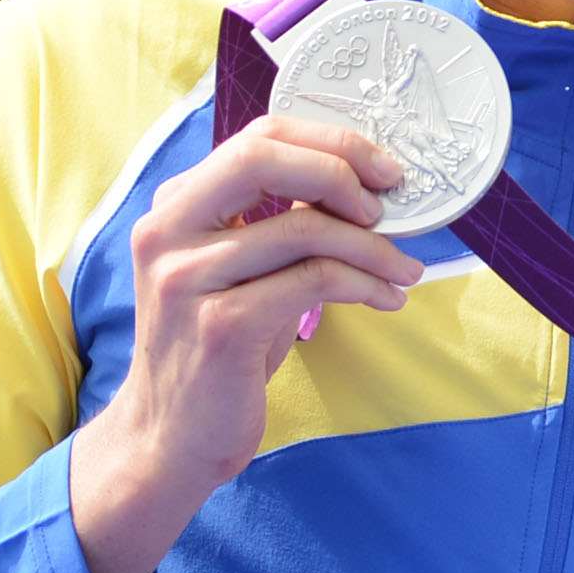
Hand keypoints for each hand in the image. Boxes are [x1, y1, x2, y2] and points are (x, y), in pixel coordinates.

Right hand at [68, 118, 420, 572]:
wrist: (171, 435)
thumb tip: (364, 187)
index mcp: (176, 206)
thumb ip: (278, 223)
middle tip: (390, 208)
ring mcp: (188, 277)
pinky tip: (387, 299)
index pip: (257, 138)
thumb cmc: (218, 349)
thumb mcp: (241, 272)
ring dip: (374, 247)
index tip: (383, 168)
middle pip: (265, 158)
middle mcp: (169, 232)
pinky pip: (314, 281)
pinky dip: (365, 285)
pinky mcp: (220, 325)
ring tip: (405, 270)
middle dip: (344, 172)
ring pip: (305, 228)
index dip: (330, 142)